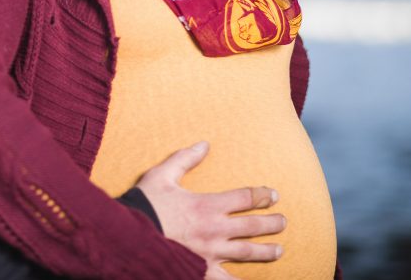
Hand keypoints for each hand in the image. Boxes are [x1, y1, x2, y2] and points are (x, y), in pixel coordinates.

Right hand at [135, 141, 284, 278]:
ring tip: (279, 251)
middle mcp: (214, 230)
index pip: (245, 198)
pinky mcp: (201, 271)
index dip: (262, 195)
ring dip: (265, 251)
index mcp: (207, 205)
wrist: (127, 237)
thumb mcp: (162, 175)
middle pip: (252, 226)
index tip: (272, 195)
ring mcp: (210, 253)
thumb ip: (185, 159)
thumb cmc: (145, 205)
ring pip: (246, 253)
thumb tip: (205, 144)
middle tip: (283, 222)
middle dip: (272, 223)